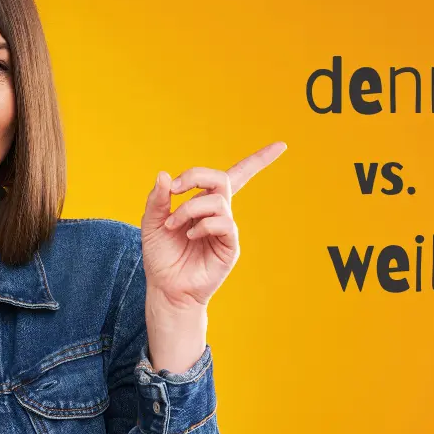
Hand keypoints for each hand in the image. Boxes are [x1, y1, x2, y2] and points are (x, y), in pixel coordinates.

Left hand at [140, 141, 286, 311]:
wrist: (165, 288)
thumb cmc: (161, 256)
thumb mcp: (152, 223)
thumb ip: (157, 200)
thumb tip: (164, 175)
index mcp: (204, 204)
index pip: (235, 176)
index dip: (259, 161)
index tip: (281, 145)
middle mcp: (218, 214)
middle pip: (221, 179)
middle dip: (196, 176)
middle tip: (175, 189)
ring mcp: (226, 230)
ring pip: (217, 201)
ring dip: (189, 209)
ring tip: (174, 226)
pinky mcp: (230, 247)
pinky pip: (224, 224)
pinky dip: (203, 225)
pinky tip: (190, 236)